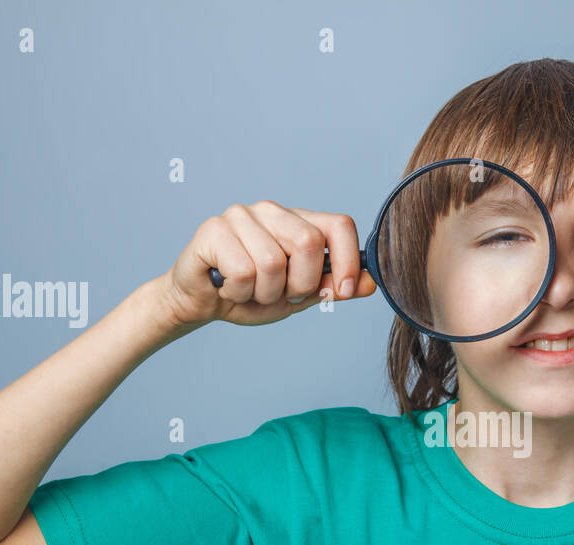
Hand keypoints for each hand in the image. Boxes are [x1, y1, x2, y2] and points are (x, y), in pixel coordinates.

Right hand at [158, 200, 376, 327]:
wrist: (204, 303)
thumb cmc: (252, 295)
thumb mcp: (300, 297)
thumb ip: (332, 288)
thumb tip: (370, 283)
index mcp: (299, 222)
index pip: (339, 225)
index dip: (348, 259)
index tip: (342, 290)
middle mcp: (273, 211)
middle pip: (309, 243)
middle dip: (300, 284)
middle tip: (282, 294)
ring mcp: (242, 215)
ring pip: (273, 262)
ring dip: (264, 293)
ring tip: (251, 291)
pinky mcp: (214, 229)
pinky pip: (243, 271)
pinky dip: (239, 293)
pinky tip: (228, 287)